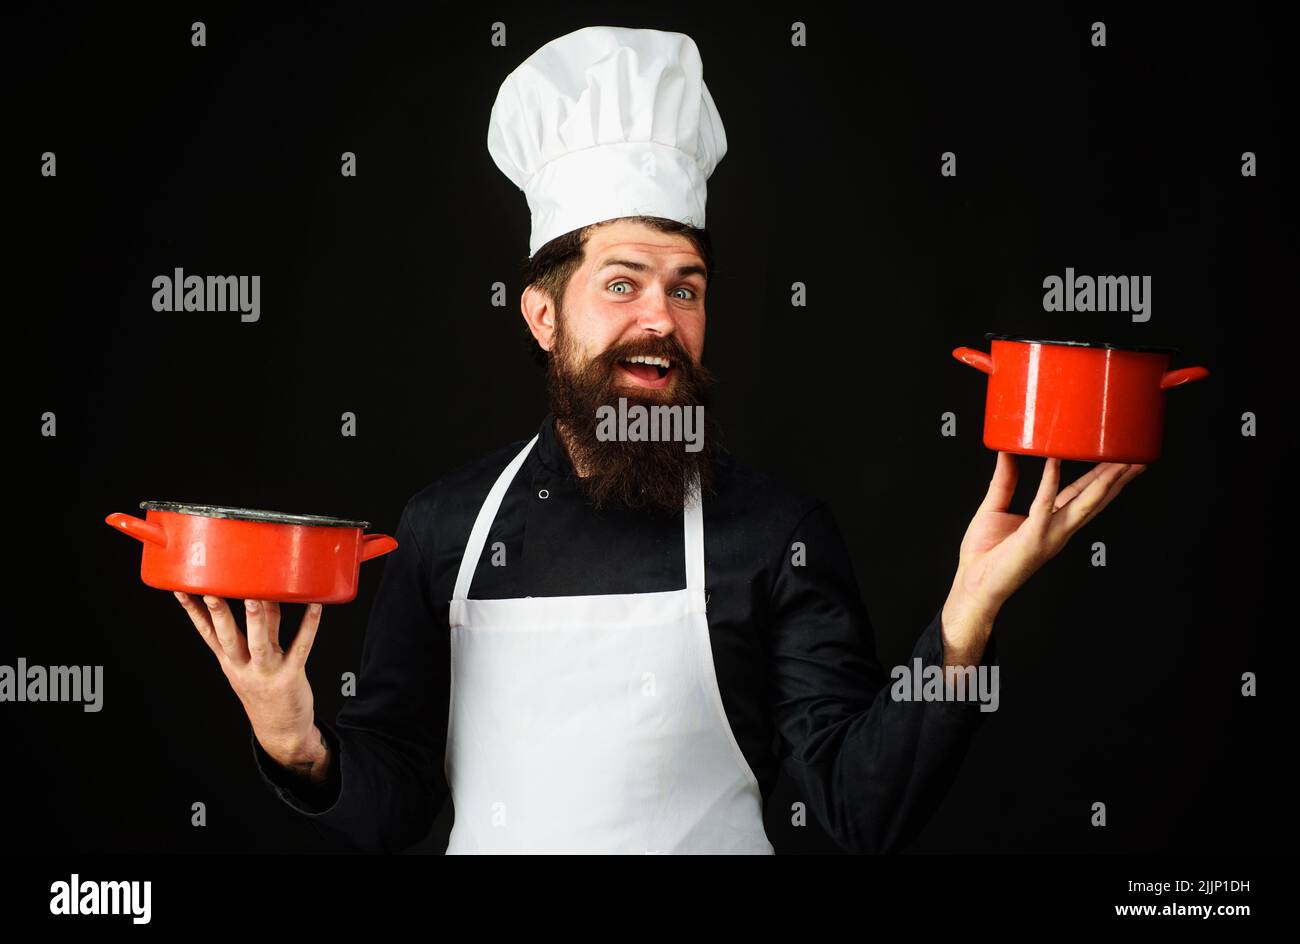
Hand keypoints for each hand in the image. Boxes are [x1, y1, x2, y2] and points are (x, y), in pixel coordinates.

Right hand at [173, 593, 326, 770]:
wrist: (280, 730)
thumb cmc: (265, 688)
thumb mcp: (252, 660)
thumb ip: (259, 627)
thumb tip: (262, 592)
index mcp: (229, 660)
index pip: (207, 633)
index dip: (193, 612)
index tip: (181, 590)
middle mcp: (243, 666)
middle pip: (227, 637)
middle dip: (219, 614)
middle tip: (212, 591)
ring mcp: (266, 672)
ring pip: (259, 643)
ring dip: (256, 620)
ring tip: (254, 597)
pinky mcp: (291, 676)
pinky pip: (300, 648)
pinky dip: (308, 627)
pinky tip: (315, 608)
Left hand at [941, 454, 1145, 657]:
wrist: (973, 584)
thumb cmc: (983, 553)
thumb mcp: (995, 508)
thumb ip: (1004, 480)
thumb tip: (1007, 451)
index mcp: (1052, 523)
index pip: (1083, 496)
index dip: (1102, 478)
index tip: (1119, 460)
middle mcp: (1058, 529)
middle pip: (1095, 500)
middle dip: (1117, 479)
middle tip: (1136, 457)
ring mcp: (1050, 534)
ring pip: (1084, 504)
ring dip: (1103, 482)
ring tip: (1118, 461)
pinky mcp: (1033, 536)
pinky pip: (1043, 504)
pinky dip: (1049, 481)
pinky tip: (1054, 461)